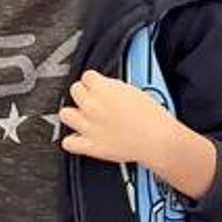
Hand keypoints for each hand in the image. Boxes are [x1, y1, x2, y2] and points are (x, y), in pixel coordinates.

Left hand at [58, 71, 175, 167]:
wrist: (156, 139)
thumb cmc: (151, 116)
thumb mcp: (132, 90)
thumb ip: (113, 88)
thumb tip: (107, 89)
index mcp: (102, 88)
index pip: (86, 76)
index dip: (94, 81)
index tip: (97, 86)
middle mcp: (91, 105)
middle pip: (74, 90)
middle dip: (83, 94)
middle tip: (93, 100)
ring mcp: (87, 126)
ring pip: (65, 114)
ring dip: (73, 114)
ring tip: (83, 117)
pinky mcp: (89, 145)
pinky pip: (68, 142)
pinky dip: (72, 141)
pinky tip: (80, 138)